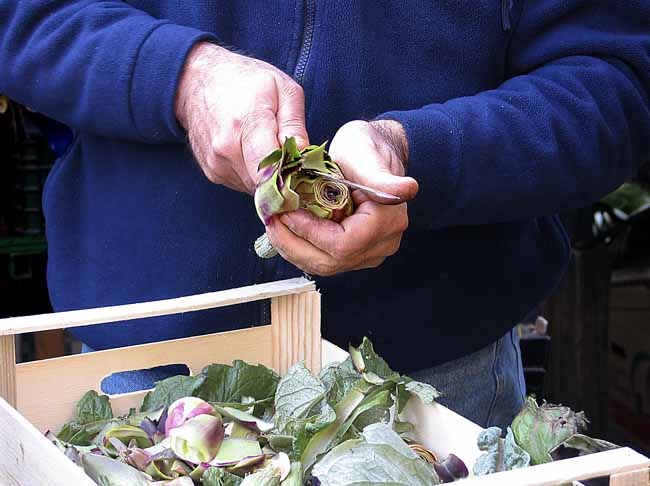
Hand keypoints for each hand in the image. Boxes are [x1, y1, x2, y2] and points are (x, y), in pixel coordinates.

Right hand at [174, 42, 308, 192]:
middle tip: (290, 156)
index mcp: (246, 125)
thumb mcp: (282, 89)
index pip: (271, 171)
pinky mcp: (212, 173)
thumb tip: (302, 154)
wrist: (197, 81)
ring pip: (255, 187)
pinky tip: (251, 152)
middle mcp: (226, 149)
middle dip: (283, 176)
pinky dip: (252, 174)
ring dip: (267, 176)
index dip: (292, 177)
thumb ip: (294, 124)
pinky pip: (242, 184)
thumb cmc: (244, 80)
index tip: (303, 171)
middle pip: (266, 184)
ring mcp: (217, 164)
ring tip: (267, 147)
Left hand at [265, 120, 417, 275]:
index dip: (309, 233)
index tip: (286, 213)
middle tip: (270, 221)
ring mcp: (371, 252)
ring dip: (294, 248)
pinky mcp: (357, 253)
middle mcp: (384, 243)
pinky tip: (286, 231)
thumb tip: (408, 189)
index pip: (342, 244)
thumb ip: (382, 177)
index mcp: (388, 221)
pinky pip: (326, 259)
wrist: (372, 154)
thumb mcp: (365, 154)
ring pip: (325, 265)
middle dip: (294, 244)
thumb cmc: (365, 148)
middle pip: (331, 261)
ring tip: (274, 226)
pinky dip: (302, 247)